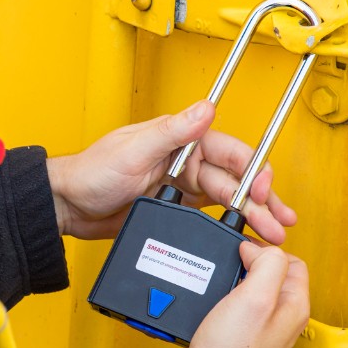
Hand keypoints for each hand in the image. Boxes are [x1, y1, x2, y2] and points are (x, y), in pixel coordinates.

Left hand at [46, 101, 297, 240]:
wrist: (69, 207)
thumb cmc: (92, 172)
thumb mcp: (134, 150)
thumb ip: (173, 132)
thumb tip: (205, 109)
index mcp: (180, 139)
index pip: (229, 151)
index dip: (252, 170)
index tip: (264, 188)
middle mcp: (186, 161)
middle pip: (235, 181)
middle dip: (261, 201)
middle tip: (279, 222)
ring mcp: (183, 187)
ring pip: (228, 201)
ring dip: (252, 217)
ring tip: (273, 236)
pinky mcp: (177, 210)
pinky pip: (210, 218)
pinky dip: (230, 228)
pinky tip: (245, 238)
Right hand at [188, 241, 309, 347]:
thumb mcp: (255, 297)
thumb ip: (267, 265)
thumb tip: (258, 250)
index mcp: (295, 305)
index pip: (292, 261)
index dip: (267, 251)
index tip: (243, 253)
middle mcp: (285, 317)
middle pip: (274, 276)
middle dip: (253, 265)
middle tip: (232, 265)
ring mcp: (266, 329)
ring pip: (257, 291)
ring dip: (240, 280)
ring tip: (223, 281)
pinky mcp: (247, 338)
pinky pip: (244, 308)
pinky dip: (231, 298)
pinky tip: (217, 301)